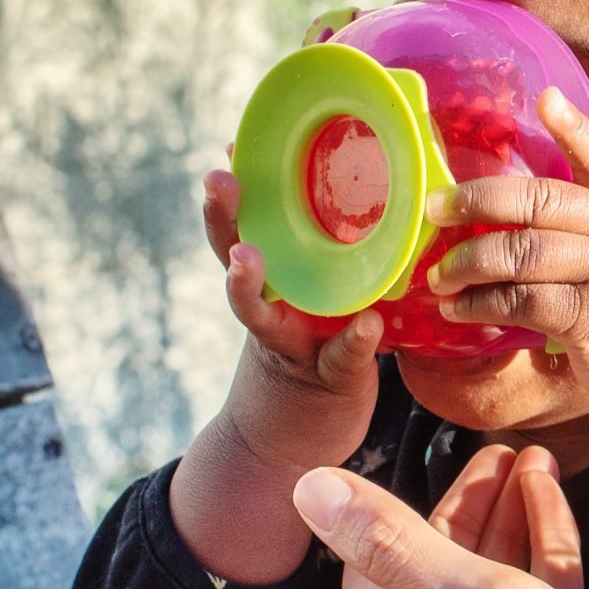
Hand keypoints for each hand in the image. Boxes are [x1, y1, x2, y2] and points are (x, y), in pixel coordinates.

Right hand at [203, 166, 383, 475]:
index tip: (229, 150)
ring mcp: (292, 344)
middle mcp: (273, 309)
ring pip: (259, 313)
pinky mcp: (331, 377)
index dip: (236, 193)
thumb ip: (335, 258)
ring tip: (248, 256)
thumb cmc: (319, 350)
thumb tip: (370, 193)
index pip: (246, 229)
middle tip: (218, 182)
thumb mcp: (319, 300)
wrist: (294, 438)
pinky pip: (340, 357)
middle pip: (235, 257)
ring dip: (249, 283)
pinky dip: (352, 342)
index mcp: (276, 282)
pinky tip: (366, 325)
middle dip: (224, 219)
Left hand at [306, 465, 588, 588]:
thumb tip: (305, 490)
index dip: (412, 504)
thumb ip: (398, 546)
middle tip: (520, 456)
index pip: (370, 570)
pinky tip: (572, 554)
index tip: (475, 455)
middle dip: (471, 514)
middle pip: (429, 588)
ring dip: (510, 543)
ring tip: (550, 476)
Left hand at [425, 89, 588, 462]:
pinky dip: (482, 305)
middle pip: (540, 200)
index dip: (574, 128)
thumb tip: (540, 224)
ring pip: (521, 251)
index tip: (544, 98)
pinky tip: (460, 310)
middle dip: (479, 200)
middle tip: (436, 208)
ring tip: (440, 276)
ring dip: (471, 263)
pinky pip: (520, 300)